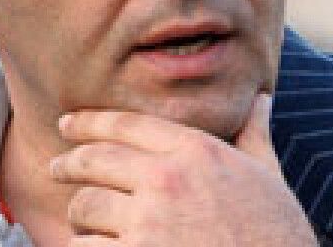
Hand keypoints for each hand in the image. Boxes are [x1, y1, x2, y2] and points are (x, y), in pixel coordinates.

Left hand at [50, 94, 317, 245]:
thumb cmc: (276, 234)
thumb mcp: (269, 176)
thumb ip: (255, 134)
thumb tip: (261, 99)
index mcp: (194, 152)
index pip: (125, 124)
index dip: (89, 121)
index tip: (68, 124)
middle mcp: (166, 180)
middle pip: (94, 160)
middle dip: (68, 164)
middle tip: (56, 168)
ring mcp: (148, 225)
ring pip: (85, 208)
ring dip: (80, 217)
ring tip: (82, 221)